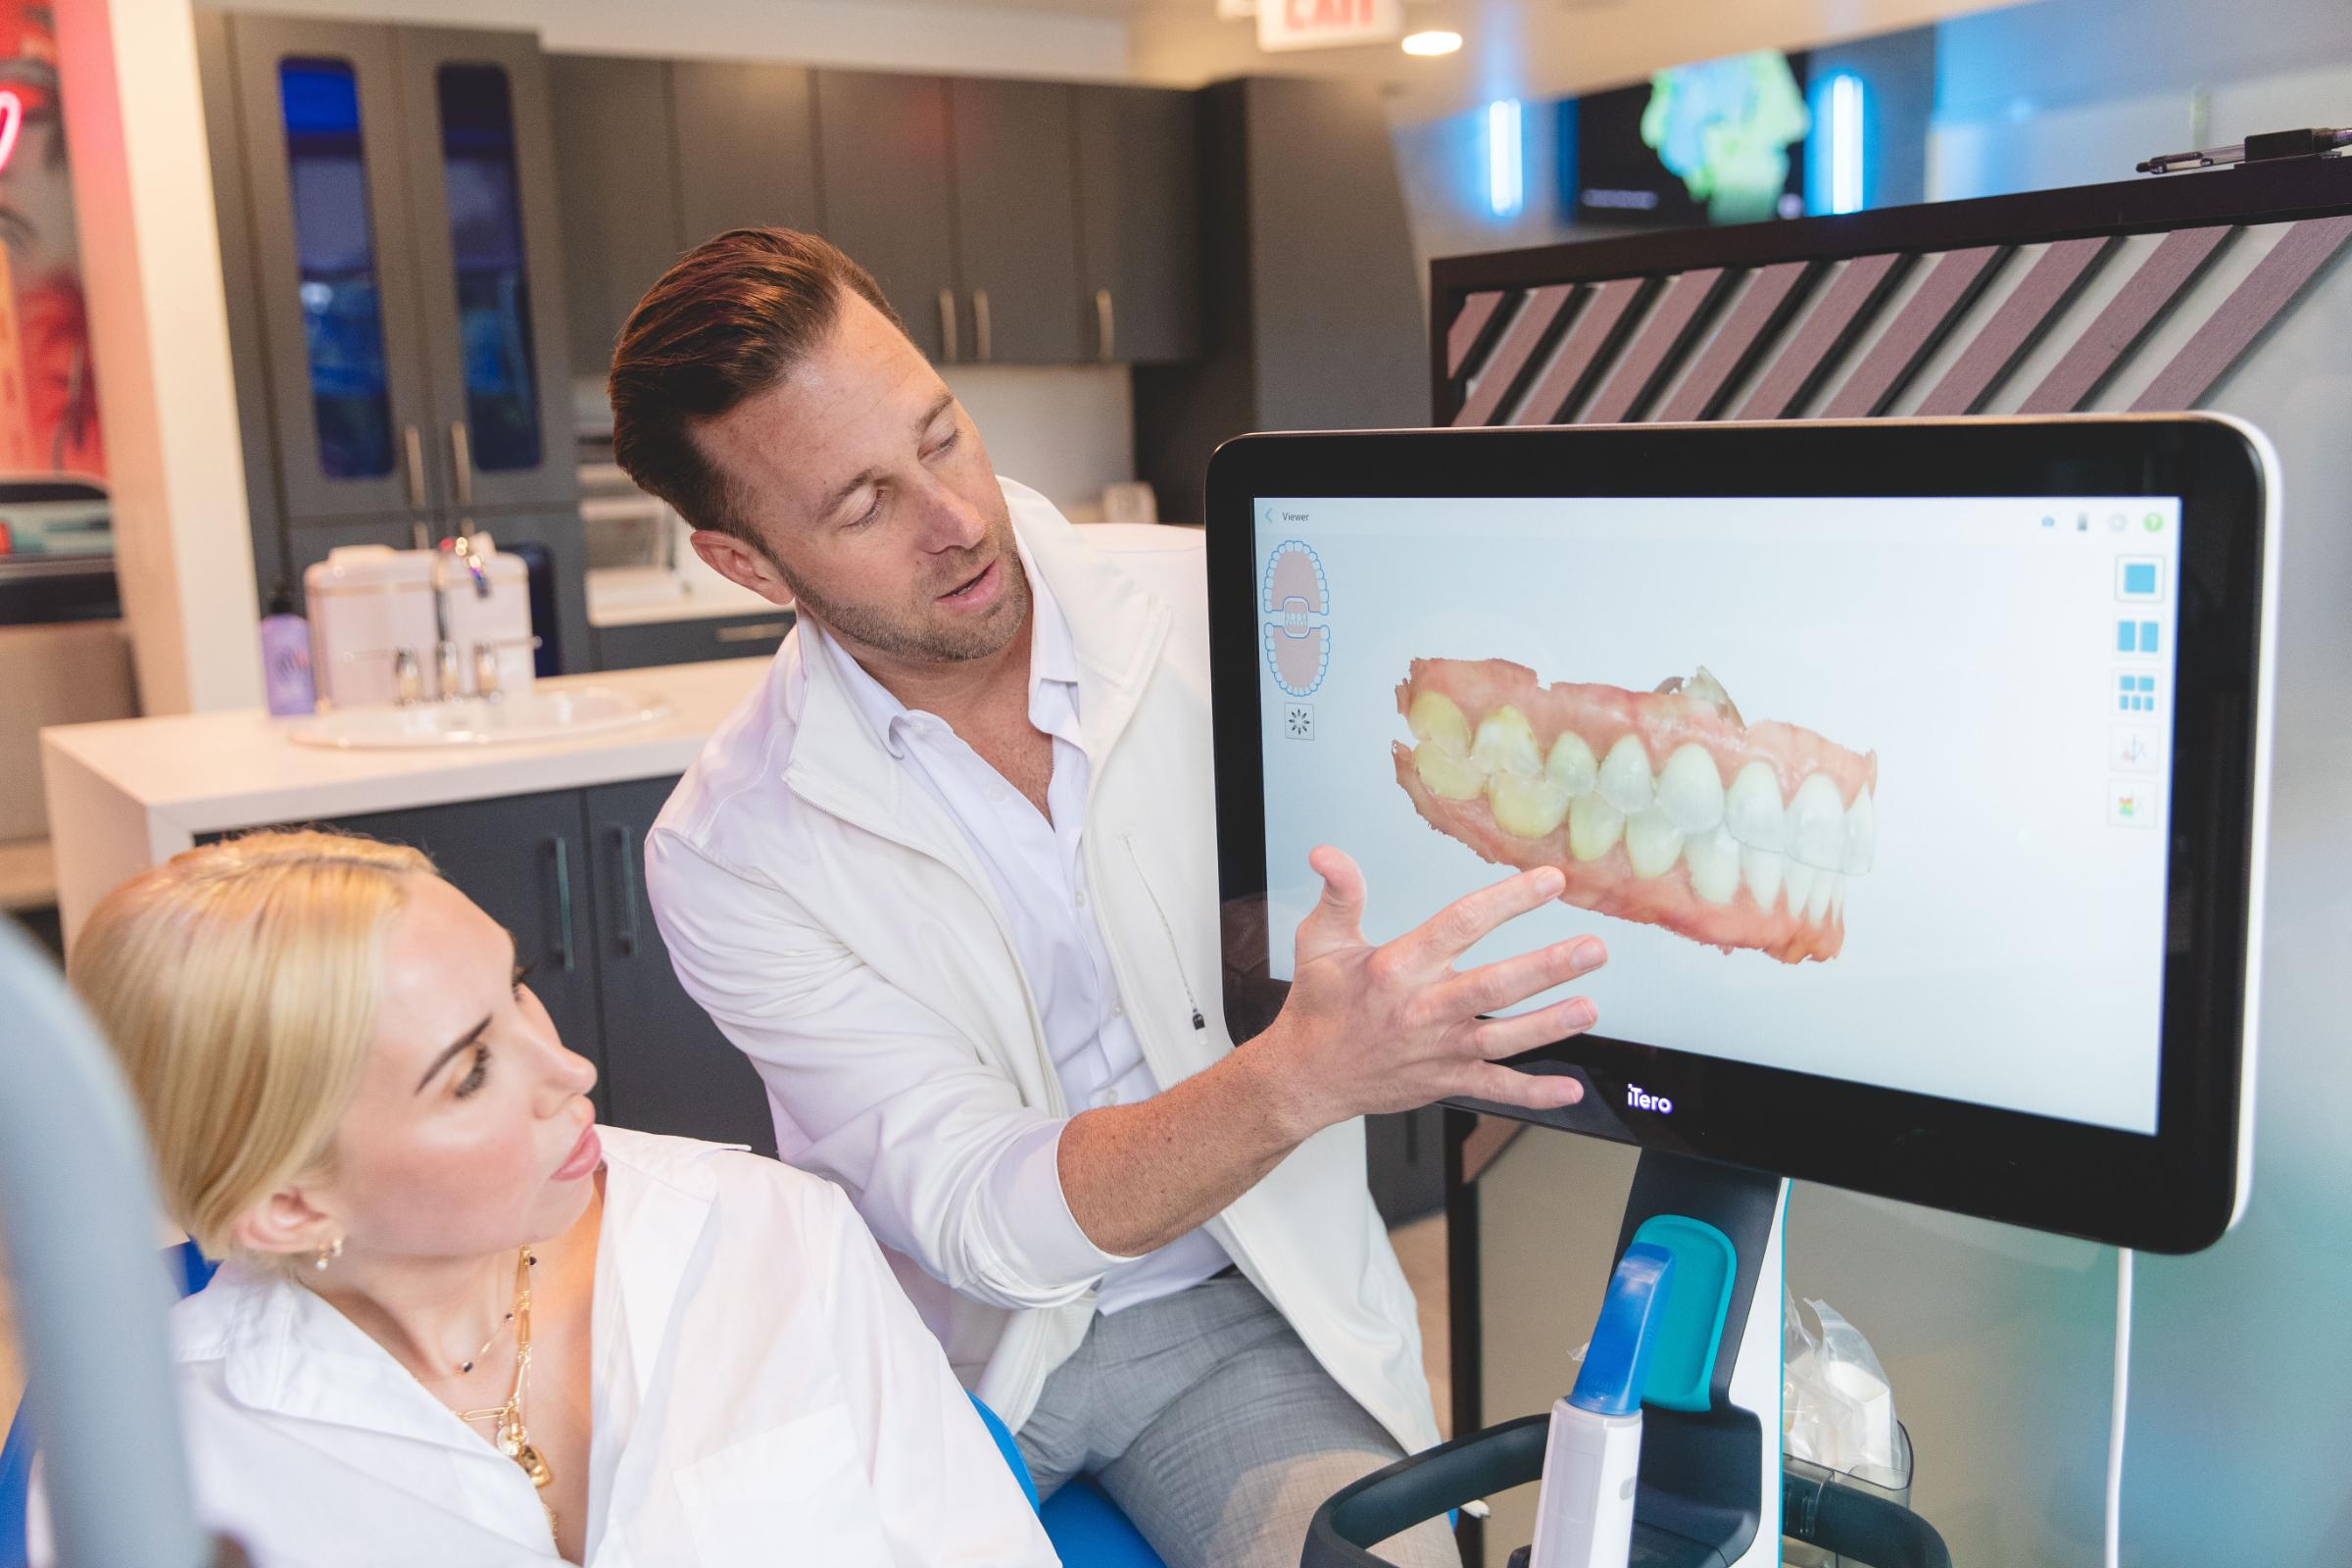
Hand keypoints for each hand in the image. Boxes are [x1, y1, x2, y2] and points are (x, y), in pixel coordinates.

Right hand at [1260, 847, 1604, 1134]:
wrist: (1307, 1076)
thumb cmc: (1319, 1007)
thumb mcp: (1319, 942)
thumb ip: (1339, 895)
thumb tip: (1328, 853)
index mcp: (1398, 968)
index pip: (1461, 924)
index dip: (1508, 900)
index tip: (1550, 881)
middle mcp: (1423, 1009)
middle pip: (1494, 986)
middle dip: (1547, 967)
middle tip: (1592, 948)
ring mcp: (1438, 1050)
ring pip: (1504, 1038)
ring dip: (1550, 1025)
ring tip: (1590, 1008)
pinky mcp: (1445, 1081)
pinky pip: (1495, 1089)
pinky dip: (1533, 1094)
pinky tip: (1570, 1091)